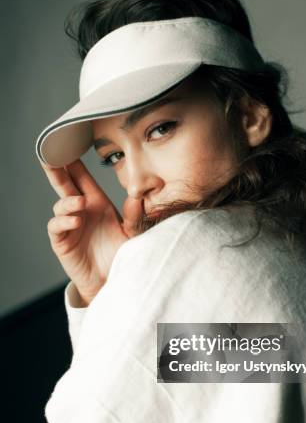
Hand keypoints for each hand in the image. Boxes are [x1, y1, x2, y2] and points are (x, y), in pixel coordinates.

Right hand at [42, 159, 142, 304]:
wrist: (114, 280)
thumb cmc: (123, 254)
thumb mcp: (133, 234)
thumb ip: (134, 216)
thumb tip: (136, 197)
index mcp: (97, 203)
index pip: (82, 178)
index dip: (74, 162)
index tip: (68, 142)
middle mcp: (82, 211)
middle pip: (65, 185)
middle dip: (57, 169)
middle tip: (51, 154)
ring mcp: (70, 225)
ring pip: (60, 204)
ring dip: (68, 201)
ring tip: (80, 203)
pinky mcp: (63, 241)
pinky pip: (57, 226)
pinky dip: (64, 220)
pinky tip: (75, 220)